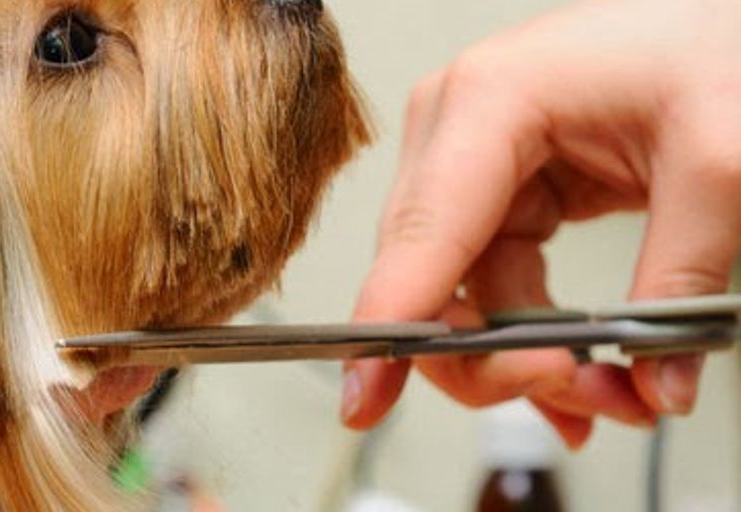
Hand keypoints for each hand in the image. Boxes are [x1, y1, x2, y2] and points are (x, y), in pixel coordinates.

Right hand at [342, 0, 740, 446]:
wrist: (721, 17)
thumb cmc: (711, 42)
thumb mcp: (717, 162)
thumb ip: (682, 279)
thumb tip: (654, 382)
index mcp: (489, 100)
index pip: (421, 235)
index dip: (389, 325)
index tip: (364, 394)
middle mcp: (459, 130)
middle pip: (430, 279)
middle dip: (496, 361)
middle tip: (579, 400)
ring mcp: (472, 161)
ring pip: (463, 297)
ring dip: (525, 361)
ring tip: (609, 394)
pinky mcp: (499, 187)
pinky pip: (494, 285)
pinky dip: (532, 337)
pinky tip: (577, 369)